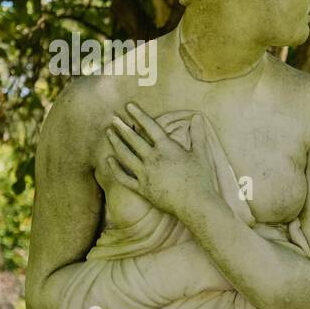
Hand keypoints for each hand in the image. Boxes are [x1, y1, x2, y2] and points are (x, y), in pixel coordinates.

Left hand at [106, 103, 217, 221]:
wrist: (195, 203)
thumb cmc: (200, 178)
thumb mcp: (201, 154)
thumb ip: (198, 134)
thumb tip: (198, 116)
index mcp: (166, 148)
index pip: (150, 127)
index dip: (139, 114)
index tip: (129, 105)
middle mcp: (152, 159)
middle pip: (133, 139)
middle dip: (122, 127)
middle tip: (113, 118)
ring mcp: (145, 174)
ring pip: (125, 155)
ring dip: (116, 143)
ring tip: (109, 133)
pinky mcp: (142, 189)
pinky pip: (124, 178)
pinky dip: (115, 168)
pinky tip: (108, 160)